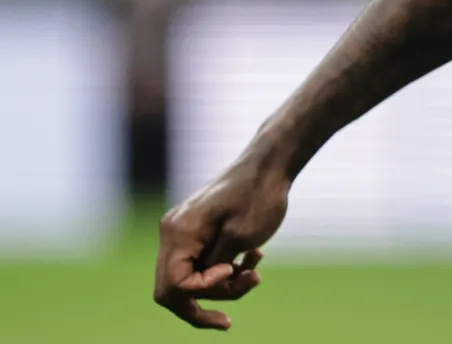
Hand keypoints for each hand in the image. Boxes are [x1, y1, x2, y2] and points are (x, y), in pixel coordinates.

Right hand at [154, 159, 291, 329]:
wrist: (270, 163)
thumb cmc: (261, 195)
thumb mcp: (242, 237)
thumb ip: (217, 267)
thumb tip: (198, 289)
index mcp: (179, 232)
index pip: (174, 285)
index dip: (203, 290)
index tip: (232, 269)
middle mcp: (173, 232)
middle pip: (176, 287)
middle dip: (212, 297)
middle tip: (249, 286)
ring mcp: (183, 231)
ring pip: (193, 277)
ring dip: (226, 281)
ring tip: (257, 267)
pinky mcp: (197, 231)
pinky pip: (203, 262)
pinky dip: (227, 267)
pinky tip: (255, 256)